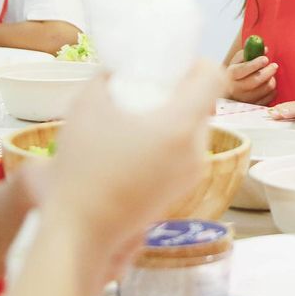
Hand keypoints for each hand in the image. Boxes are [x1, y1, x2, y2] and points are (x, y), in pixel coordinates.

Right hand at [36, 63, 223, 256]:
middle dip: (177, 94)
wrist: (80, 231)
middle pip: (202, 105)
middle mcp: (196, 150)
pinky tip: (133, 149)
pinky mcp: (181, 193)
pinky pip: (183, 155)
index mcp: (181, 124)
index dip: (197, 64)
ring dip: (170, 120)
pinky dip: (167, 145)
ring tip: (134, 124)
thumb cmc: (83, 167)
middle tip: (146, 92)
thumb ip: (107, 78)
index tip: (172, 67)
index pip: (214, 78)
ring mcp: (192, 174)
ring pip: (192, 131)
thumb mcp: (86, 105)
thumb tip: (118, 71)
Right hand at [225, 52, 276, 103]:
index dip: (255, 64)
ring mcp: (244, 99)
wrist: (229, 89)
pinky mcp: (252, 106)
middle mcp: (235, 89)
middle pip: (255, 81)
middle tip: (274, 65)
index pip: (242, 70)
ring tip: (270, 75)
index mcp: (230, 75)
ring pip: (264, 89)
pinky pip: (268, 98)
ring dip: (271, 80)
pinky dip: (272, 90)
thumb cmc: (236, 72)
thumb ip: (250, 52)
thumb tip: (264, 49)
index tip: (265, 59)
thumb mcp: (238, 60)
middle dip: (268, 71)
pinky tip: (269, 84)